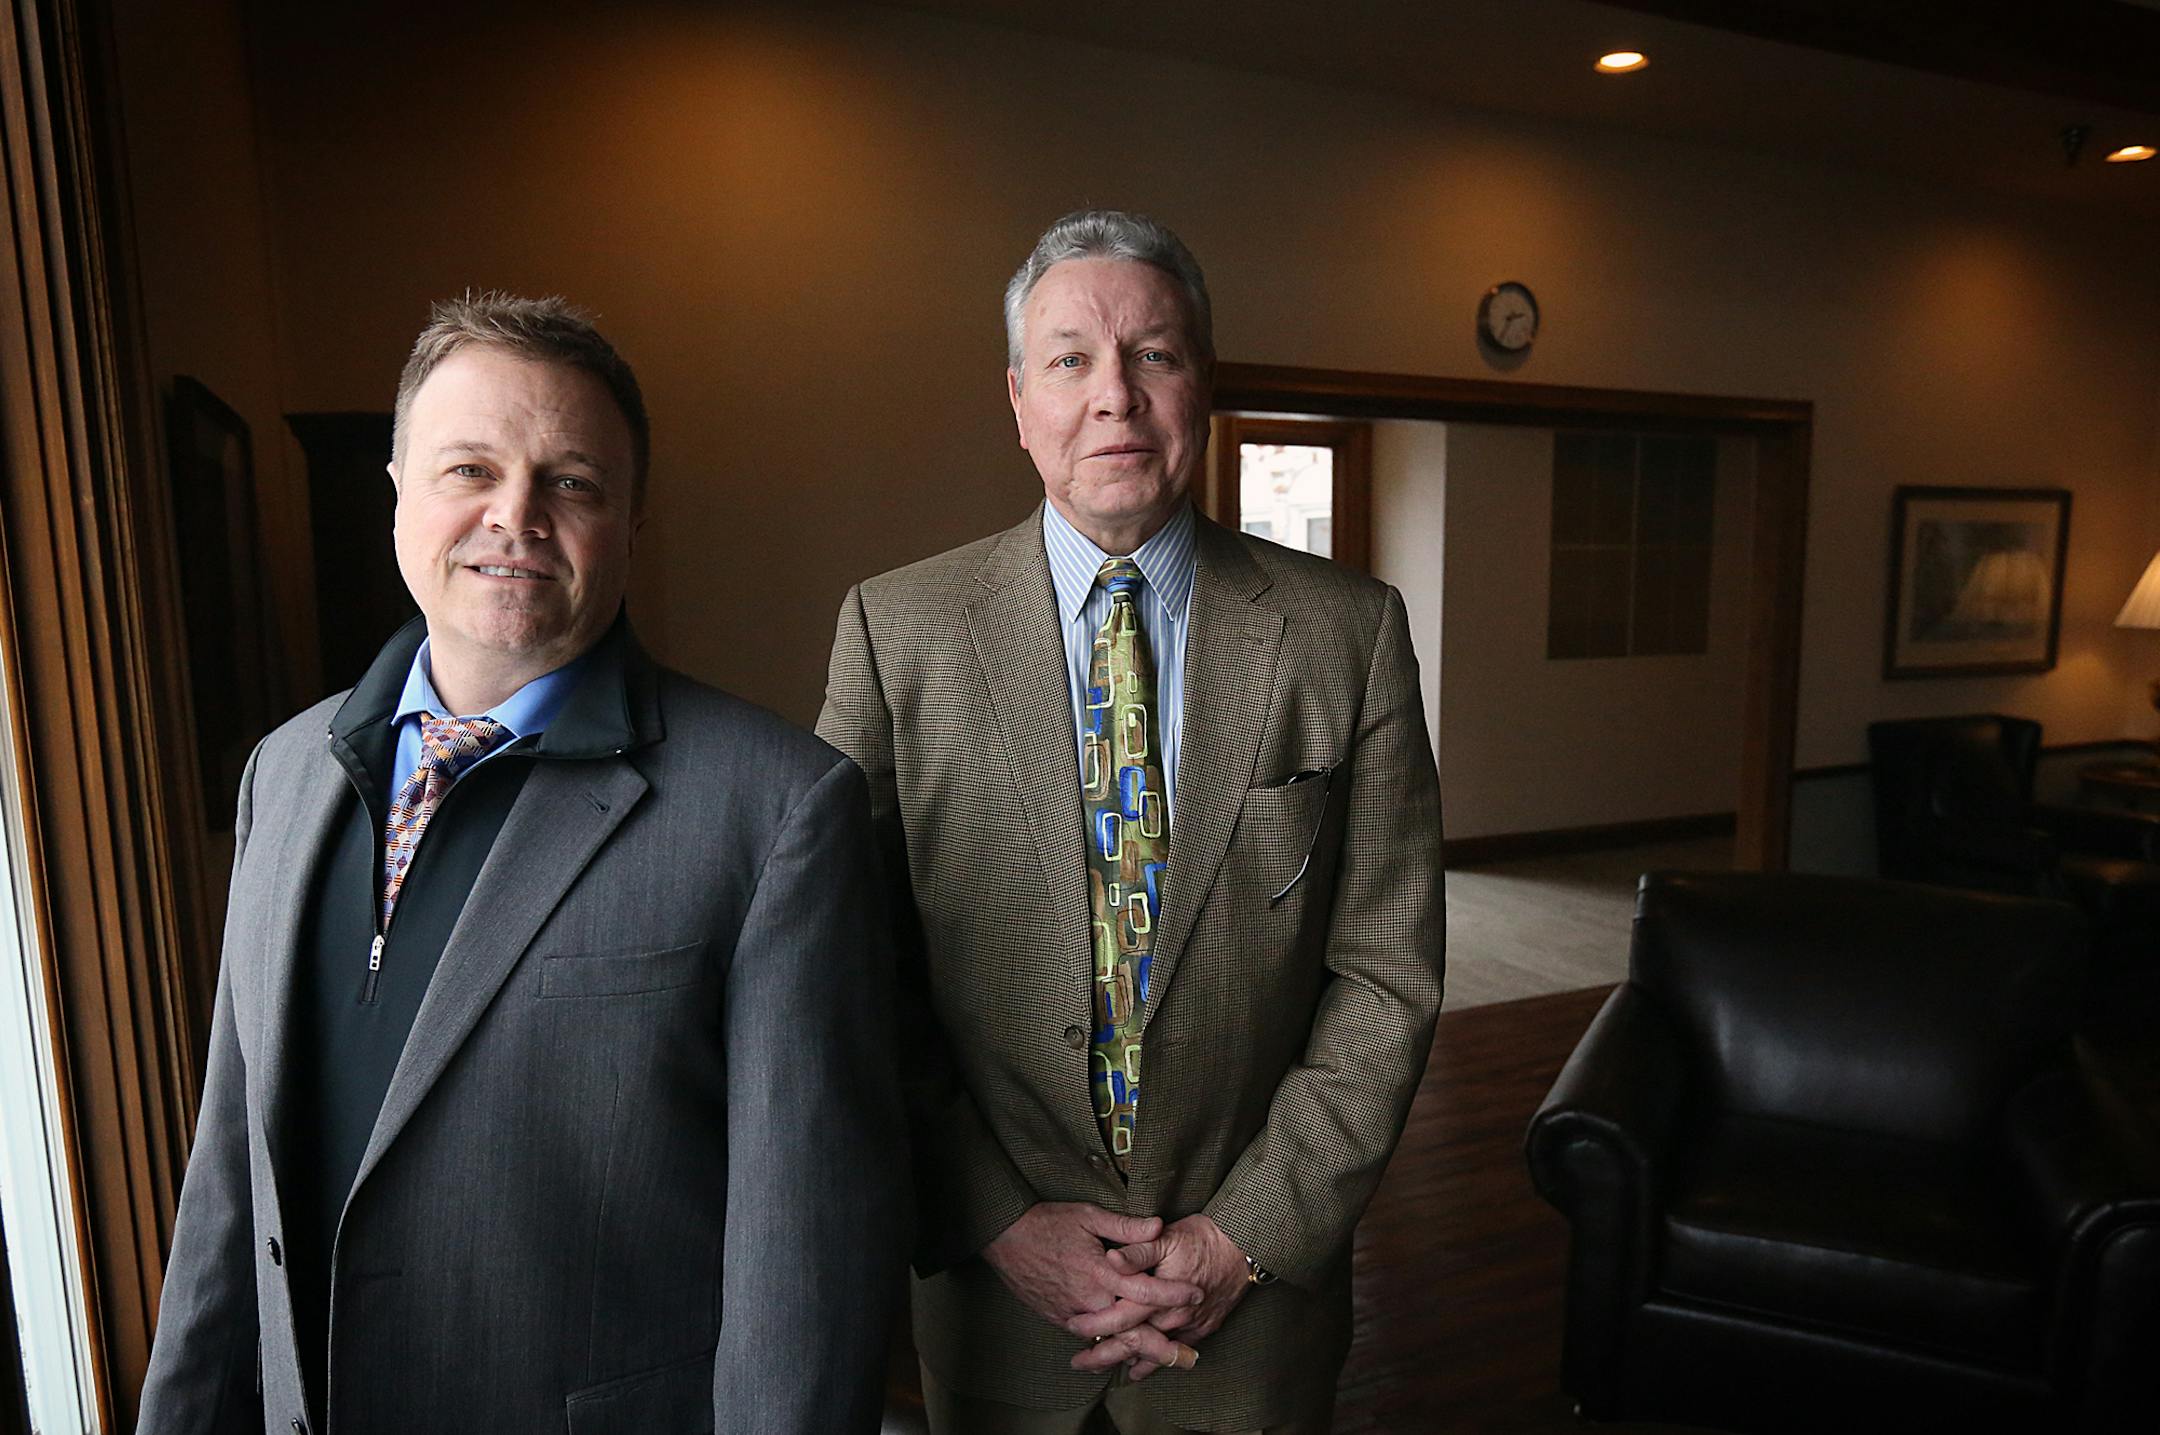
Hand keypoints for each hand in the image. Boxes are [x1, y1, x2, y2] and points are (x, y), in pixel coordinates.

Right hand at [982, 1203, 1202, 1336]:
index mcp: (1100, 1272)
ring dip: (1137, 1350)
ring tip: (1163, 1358)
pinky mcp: (1059, 1319)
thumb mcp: (1089, 1216)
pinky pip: (1090, 1338)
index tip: (1196, 1294)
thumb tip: (1159, 1225)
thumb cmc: (1048, 1222)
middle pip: (1132, 1329)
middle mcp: (1089, 1299)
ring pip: (1110, 1339)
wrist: (1005, 1237)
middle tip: (1188, 1355)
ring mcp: (1072, 1313)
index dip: (1173, 1293)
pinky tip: (1125, 1352)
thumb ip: (1126, 1227)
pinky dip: (1109, 1346)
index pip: (1145, 1289)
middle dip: (1162, 1344)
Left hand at [1075, 1213, 1250, 1379]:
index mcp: (1160, 1296)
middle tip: (1079, 1362)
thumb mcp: (1165, 1237)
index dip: (1095, 1324)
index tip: (1073, 1326)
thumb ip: (1136, 1251)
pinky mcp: (1204, 1328)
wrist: (1244, 1246)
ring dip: (1127, 1360)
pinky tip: (1141, 1368)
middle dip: (1104, 1355)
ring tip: (1102, 1366)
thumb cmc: (1202, 1237)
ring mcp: (1191, 1326)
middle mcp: (1175, 1317)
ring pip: (1153, 1352)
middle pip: (1134, 1344)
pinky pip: (1175, 1352)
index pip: (1121, 1317)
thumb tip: (1110, 1258)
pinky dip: (1155, 1361)